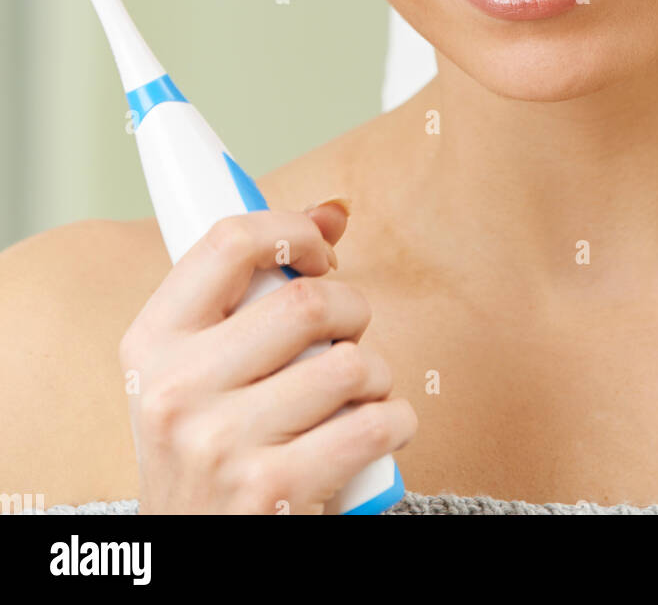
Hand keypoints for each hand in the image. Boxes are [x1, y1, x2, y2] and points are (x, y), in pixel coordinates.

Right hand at [119, 204, 416, 512]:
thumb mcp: (201, 367)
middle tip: (349, 331)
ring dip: (376, 374)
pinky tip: (378, 428)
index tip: (320, 254)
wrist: (189, 555)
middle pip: (306, 302)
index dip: (291, 230)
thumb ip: (257, 288)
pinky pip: (372, 425)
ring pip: (349, 365)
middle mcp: (176, 391)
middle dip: (352, 310)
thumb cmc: (208, 446)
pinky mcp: (271, 494)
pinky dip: (396, 420)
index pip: (228, 242)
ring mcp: (220, 445)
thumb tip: (334, 210)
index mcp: (153, 343)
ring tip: (360, 392)